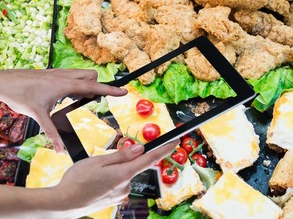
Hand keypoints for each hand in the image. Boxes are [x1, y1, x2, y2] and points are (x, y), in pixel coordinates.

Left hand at [0, 69, 126, 151]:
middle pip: (92, 76)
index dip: (111, 90)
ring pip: (83, 74)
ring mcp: (59, 73)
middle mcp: (65, 76)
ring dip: (86, 84)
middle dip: (96, 86)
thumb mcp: (37, 116)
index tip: (124, 91)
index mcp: (65, 85)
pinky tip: (65, 95)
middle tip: (91, 100)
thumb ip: (52, 133)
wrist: (3, 81)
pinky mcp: (54, 74)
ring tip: (76, 99)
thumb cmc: (20, 95)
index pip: (94, 86)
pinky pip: (73, 75)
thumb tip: (60, 150)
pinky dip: (76, 83)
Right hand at [53, 141, 178, 216]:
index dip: (165, 149)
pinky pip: (115, 184)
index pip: (151, 158)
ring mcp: (121, 195)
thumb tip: (140, 149)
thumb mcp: (98, 161)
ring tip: (91, 175)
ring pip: (122, 175)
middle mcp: (126, 186)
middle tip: (98, 164)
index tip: (176, 141)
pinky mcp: (114, 200)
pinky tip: (93, 183)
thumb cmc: (77, 181)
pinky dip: (107, 180)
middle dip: (120, 161)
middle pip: (131, 166)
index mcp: (124, 173)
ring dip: (111, 171)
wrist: (63, 204)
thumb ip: (121, 155)